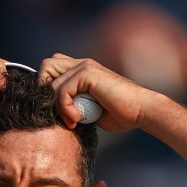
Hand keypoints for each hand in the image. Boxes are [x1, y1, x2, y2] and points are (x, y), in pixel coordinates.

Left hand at [38, 54, 152, 132]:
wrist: (141, 111)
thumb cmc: (121, 114)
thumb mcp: (90, 110)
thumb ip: (74, 105)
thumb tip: (54, 113)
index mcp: (83, 70)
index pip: (52, 68)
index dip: (48, 88)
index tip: (57, 112)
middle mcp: (82, 64)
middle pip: (46, 66)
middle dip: (45, 91)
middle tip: (57, 112)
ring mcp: (85, 66)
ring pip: (51, 81)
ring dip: (56, 107)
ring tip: (71, 121)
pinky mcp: (88, 73)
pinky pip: (62, 91)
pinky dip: (65, 109)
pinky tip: (76, 120)